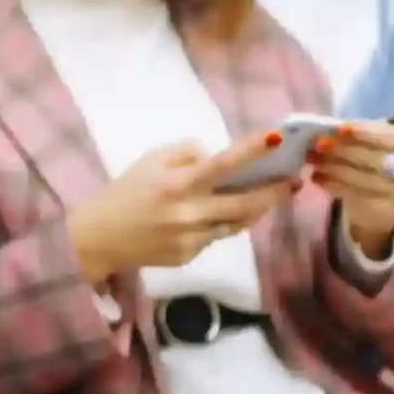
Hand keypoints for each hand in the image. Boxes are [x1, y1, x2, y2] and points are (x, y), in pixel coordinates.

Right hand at [68, 132, 298, 284]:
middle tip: (294, 181)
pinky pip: (216, 236)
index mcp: (178, 183)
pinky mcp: (189, 256)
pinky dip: (222, 224)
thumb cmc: (125, 192)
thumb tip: (215, 155)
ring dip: (257, 209)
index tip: (278, 138)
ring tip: (272, 196)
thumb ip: (186, 153)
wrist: (98, 238)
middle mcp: (189, 212)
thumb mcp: (150, 160)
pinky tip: (221, 214)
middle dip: (275, 191)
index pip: (223, 163)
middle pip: (245, 202)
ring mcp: (191, 238)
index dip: (252, 149)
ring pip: (236, 223)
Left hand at [306, 120, 393, 255]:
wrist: (383, 195)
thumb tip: (326, 131)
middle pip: (377, 159)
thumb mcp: (372, 140)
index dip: (365, 132)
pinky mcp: (388, 210)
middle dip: (345, 151)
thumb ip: (356, 134)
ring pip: (365, 179)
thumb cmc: (374, 156)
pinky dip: (334, 186)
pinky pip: (357, 197)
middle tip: (318, 145)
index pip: (389, 136)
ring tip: (313, 162)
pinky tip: (318, 178)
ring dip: (335, 169)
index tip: (339, 129)